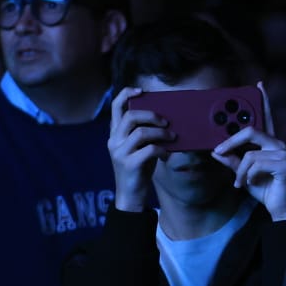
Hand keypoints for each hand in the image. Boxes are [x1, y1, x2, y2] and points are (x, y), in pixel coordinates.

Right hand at [108, 87, 171, 211]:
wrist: (130, 194)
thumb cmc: (138, 167)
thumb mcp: (138, 146)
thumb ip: (143, 132)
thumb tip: (164, 118)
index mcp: (115, 133)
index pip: (115, 107)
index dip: (126, 94)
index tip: (141, 91)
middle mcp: (114, 140)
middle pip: (130, 116)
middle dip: (152, 115)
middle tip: (166, 122)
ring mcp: (120, 152)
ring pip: (141, 132)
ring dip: (161, 133)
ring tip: (172, 137)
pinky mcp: (129, 164)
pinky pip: (149, 150)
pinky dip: (162, 149)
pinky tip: (167, 154)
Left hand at [212, 86, 285, 219]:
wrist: (279, 207)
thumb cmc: (264, 188)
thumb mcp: (242, 173)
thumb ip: (231, 160)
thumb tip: (215, 151)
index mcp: (270, 143)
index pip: (266, 118)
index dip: (264, 101)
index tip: (258, 85)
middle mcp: (278, 144)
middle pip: (251, 131)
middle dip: (231, 141)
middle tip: (218, 151)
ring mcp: (283, 153)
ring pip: (250, 154)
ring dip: (239, 171)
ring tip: (238, 182)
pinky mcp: (285, 165)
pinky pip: (256, 165)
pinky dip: (246, 176)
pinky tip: (247, 184)